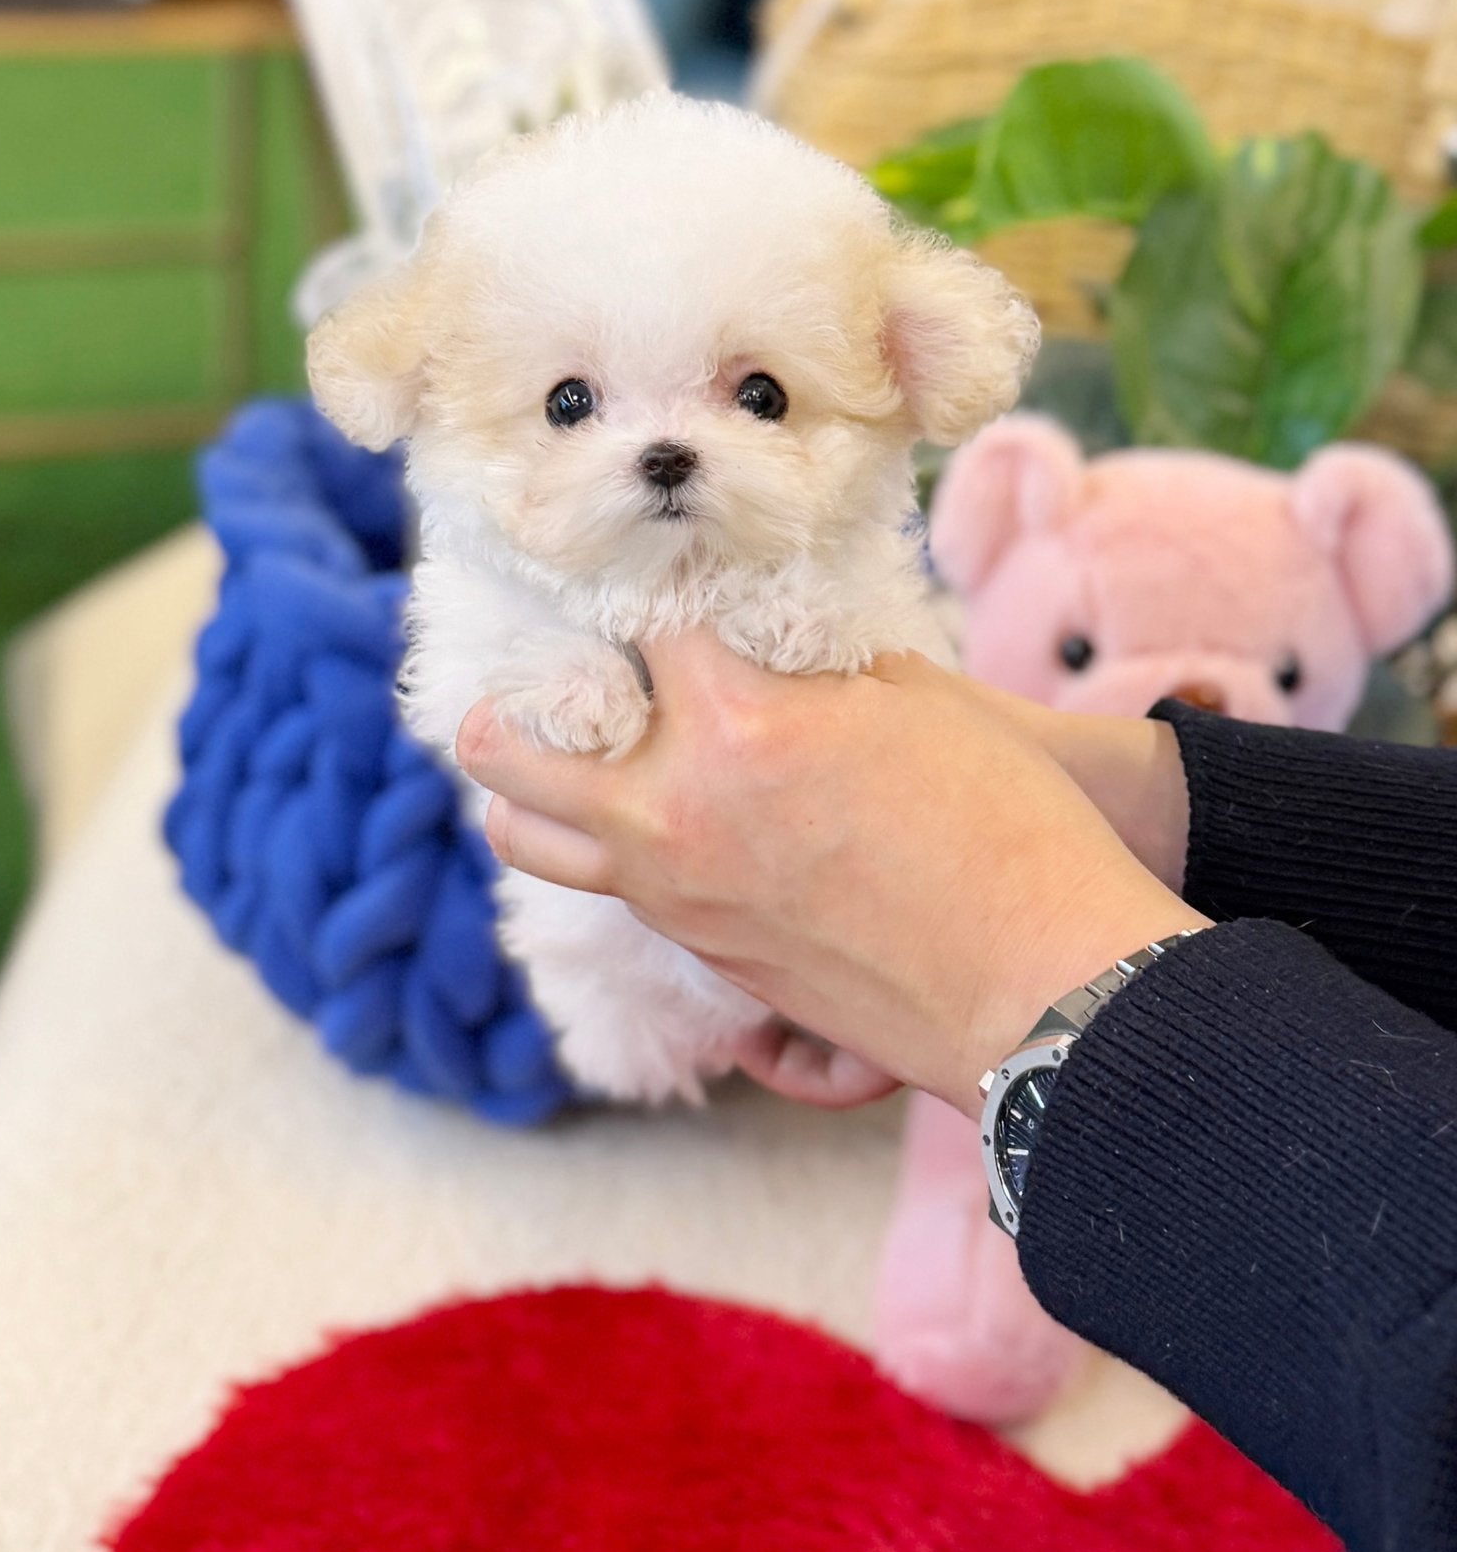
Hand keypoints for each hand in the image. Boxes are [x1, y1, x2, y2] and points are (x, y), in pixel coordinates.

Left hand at [456, 631, 1202, 1113]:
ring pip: (532, 842)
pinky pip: (616, 891)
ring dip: (524, 792)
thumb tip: (772, 643)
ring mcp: (678, 898)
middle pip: (518, 752)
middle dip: (506, 700)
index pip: (643, 626)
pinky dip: (604, 847)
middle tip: (518, 672)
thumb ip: (814, 666)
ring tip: (538, 757)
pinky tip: (644, 820)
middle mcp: (676, 816)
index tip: (641, 566)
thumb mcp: (911, 700)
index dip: (645, 585)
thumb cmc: (1006, 826)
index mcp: (733, 727)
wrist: (1046, 985)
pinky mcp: (707, 957)